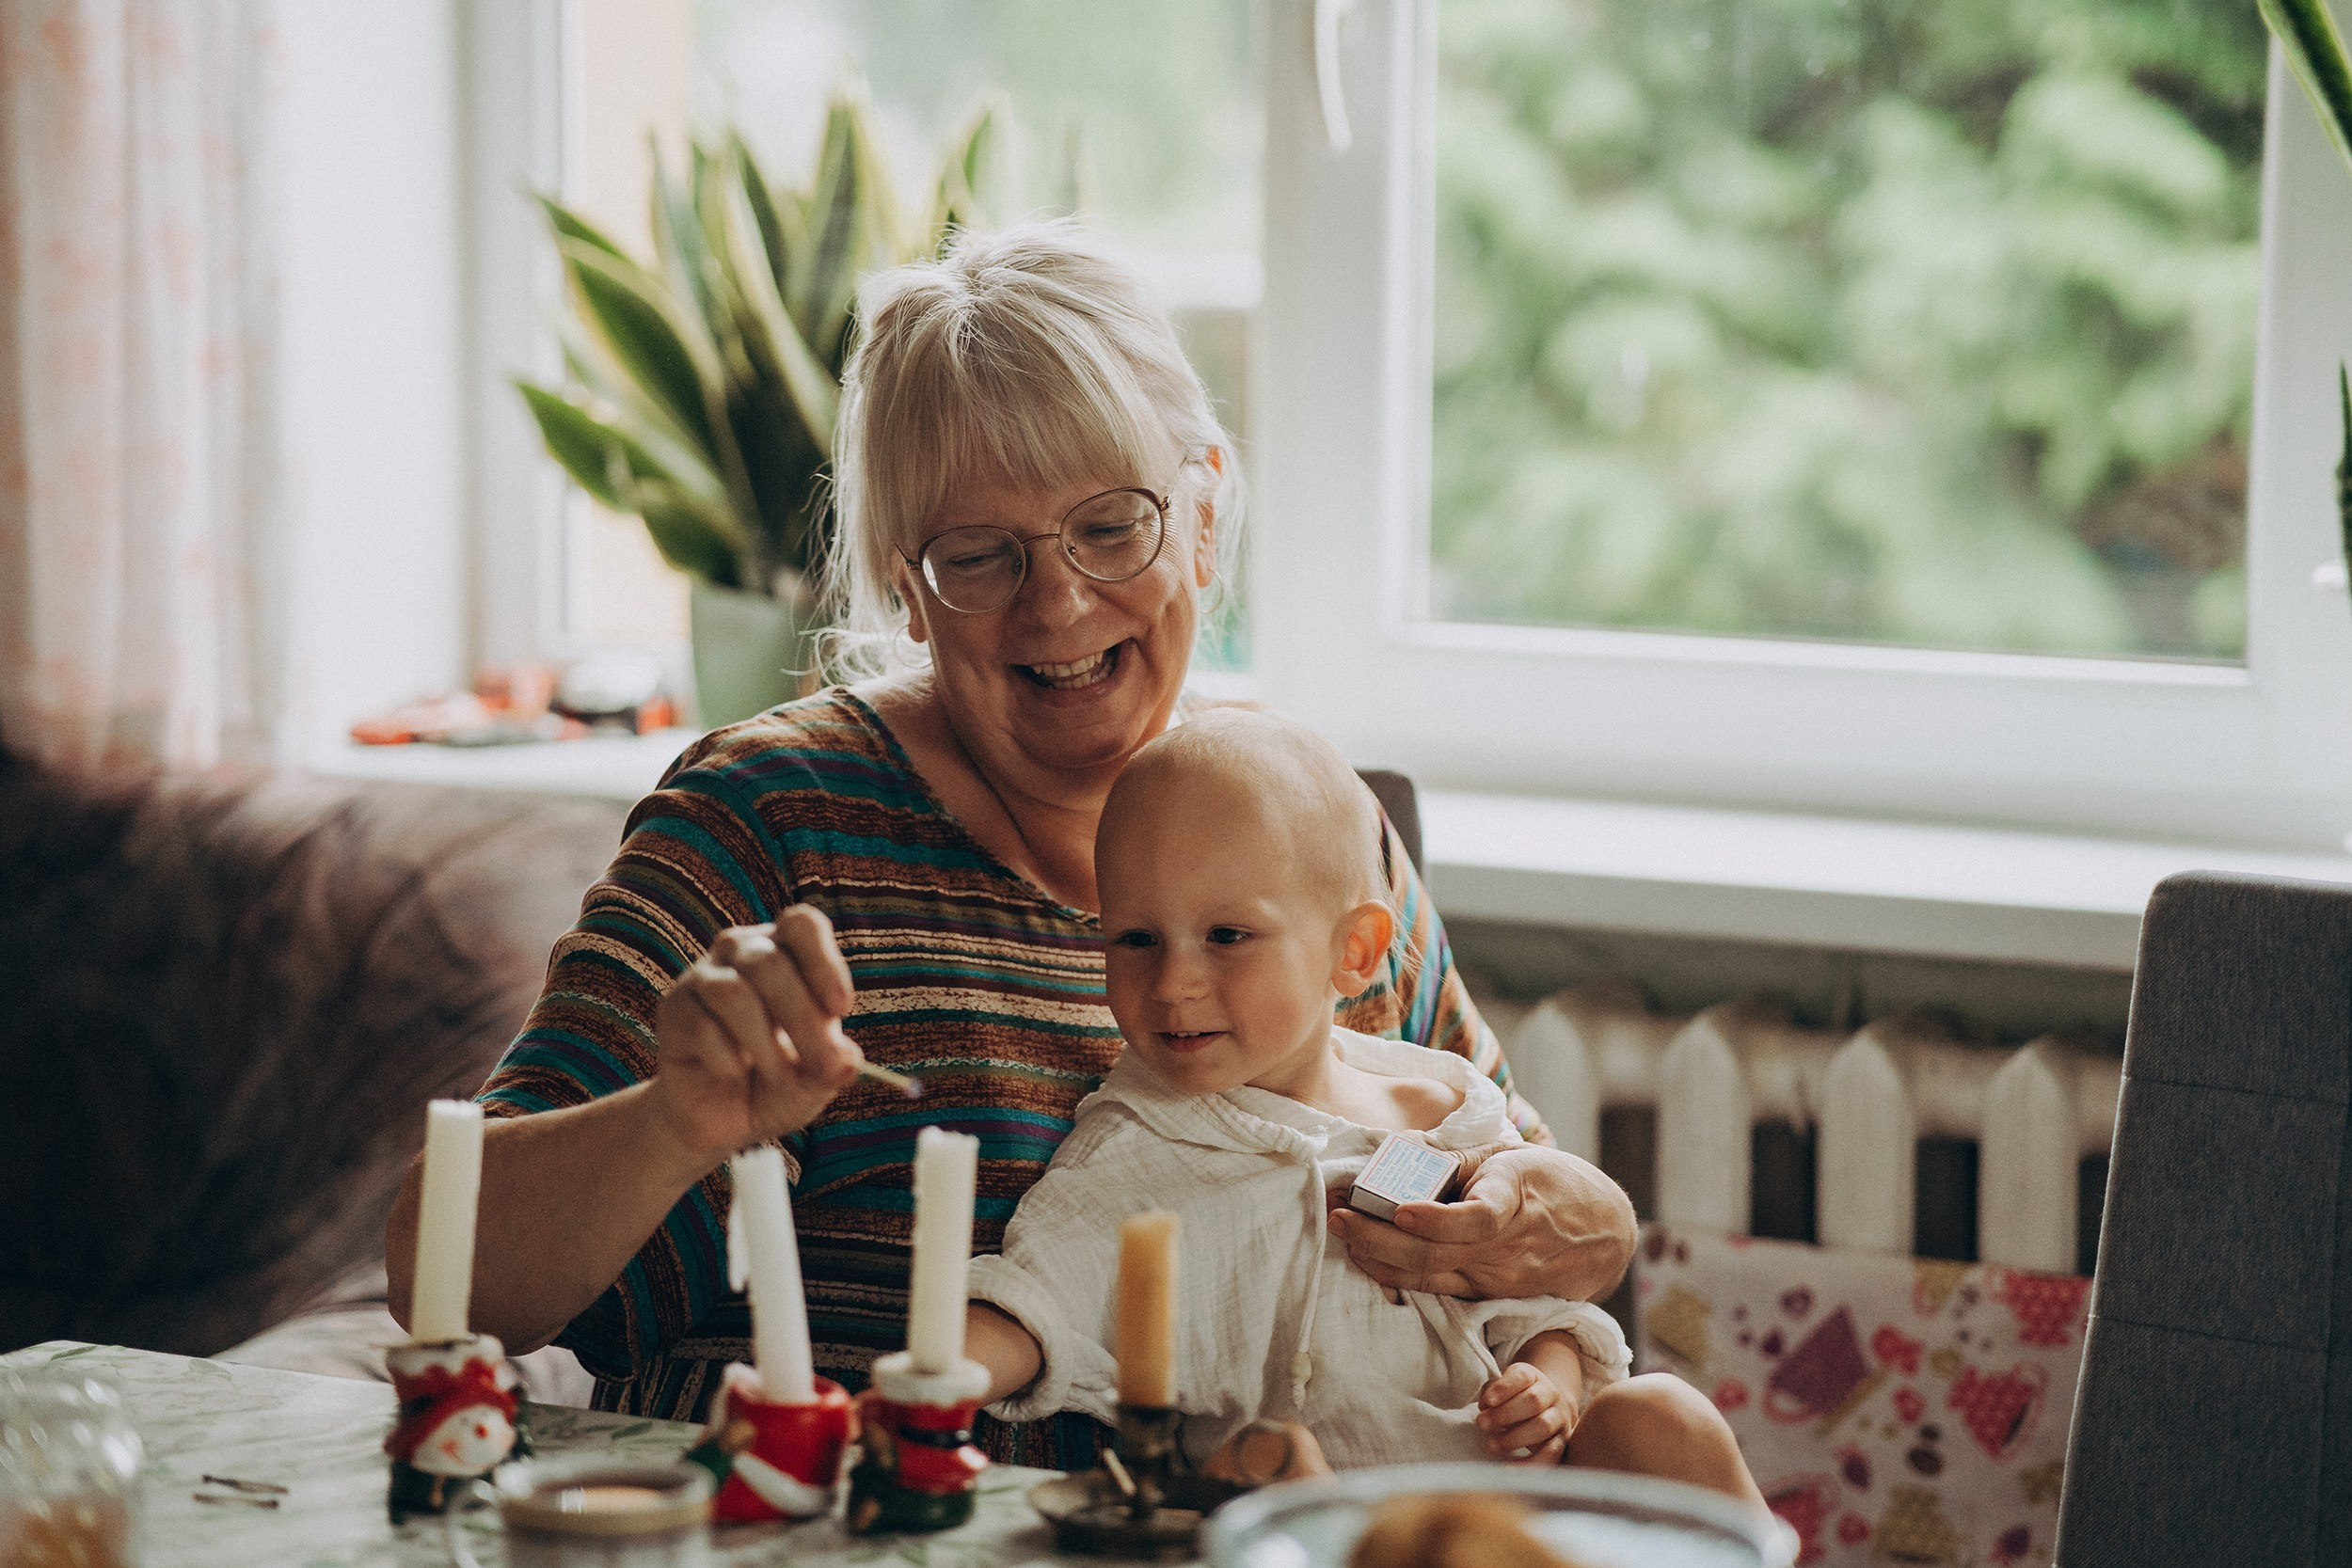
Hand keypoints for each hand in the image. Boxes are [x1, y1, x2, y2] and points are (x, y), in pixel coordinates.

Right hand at [645, 907, 864, 1166]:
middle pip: (769, 964)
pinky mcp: (674, 1009)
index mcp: (785, 950)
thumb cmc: (776, 1084)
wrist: (721, 1118)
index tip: (841, 1010)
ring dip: (764, 1042)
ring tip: (777, 1075)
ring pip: (732, 993)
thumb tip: (848, 1060)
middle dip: (803, 1020)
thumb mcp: (814, 1080)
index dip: (823, 963)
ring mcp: (702, 978)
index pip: (801, 926)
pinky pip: (701, 1026)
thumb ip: (833, 1068)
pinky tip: (734, 1073)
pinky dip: (727, 1059)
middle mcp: (741, 951)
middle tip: (825, 1066)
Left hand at [1328, 1144, 1634, 1300]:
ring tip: (1345, 1234)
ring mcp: (1502, 1279)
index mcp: (1516, 1198)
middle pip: (1437, 1255)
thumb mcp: (1506, 1154)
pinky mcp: (1494, 1297)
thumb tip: (1394, 1153)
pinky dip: (1400, 1276)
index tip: (1400, 1211)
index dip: (1437, 1220)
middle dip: (1378, 1239)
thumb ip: (1452, 1158)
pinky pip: (1440, 1290)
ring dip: (1380, 1260)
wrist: (1604, 1231)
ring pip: (1432, 1278)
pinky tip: (1370, 1258)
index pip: (1478, 1218)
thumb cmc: (1547, 1181)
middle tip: (1339, 1217)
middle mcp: (1510, 1247)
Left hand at [1475, 1362, 1572, 1463]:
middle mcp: (1551, 1395)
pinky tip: (1509, 1468)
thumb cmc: (1515, 1400)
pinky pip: (1551, 1454)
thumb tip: (1485, 1407)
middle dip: (1505, 1414)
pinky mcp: (1563, 1442)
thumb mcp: (1503, 1389)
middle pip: (1533, 1401)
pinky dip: (1530, 1463)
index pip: (1522, 1377)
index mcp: (1533, 1377)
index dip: (1504, 1388)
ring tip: (1492, 1445)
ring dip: (1515, 1438)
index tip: (1486, 1402)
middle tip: (1482, 1424)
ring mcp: (1560, 1418)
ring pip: (1543, 1426)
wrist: (1549, 1410)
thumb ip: (1491, 1393)